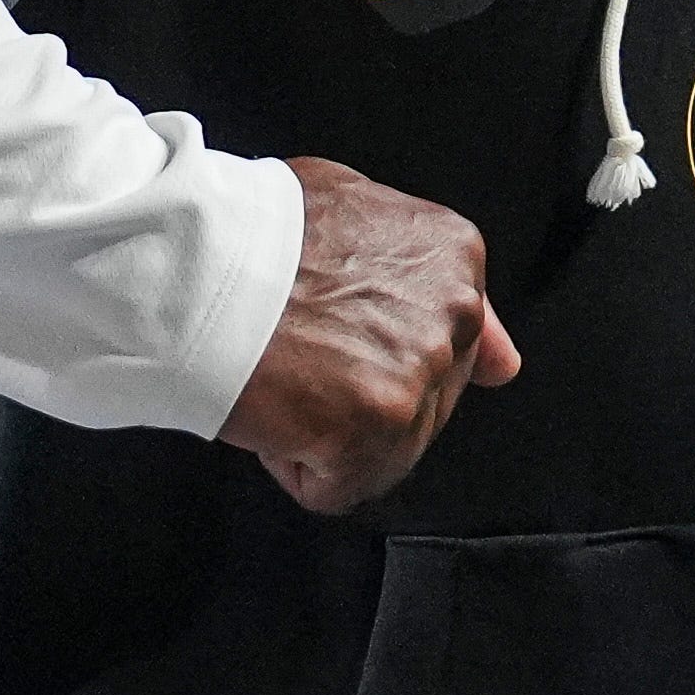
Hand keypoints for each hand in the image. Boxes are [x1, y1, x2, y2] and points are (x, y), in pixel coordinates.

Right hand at [218, 156, 521, 515]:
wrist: (191, 264)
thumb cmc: (251, 232)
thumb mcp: (355, 207)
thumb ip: (427, 274)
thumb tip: (504, 364)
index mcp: (453, 257)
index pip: (448, 347)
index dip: (378, 354)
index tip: (340, 343)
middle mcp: (451, 313)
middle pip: (417, 402)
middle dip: (356, 392)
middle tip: (297, 349)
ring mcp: (419, 374)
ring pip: (380, 450)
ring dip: (324, 428)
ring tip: (281, 372)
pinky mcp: (377, 429)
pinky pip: (336, 487)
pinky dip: (294, 465)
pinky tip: (270, 409)